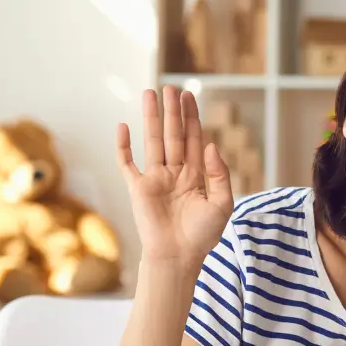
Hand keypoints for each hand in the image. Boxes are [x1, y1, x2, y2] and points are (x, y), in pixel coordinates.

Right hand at [116, 87, 233, 266]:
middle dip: (172, 112)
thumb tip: (212, 145)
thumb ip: (220, 174)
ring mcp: (155, 179)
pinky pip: (127, 164)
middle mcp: (175, 173)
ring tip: (150, 94)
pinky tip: (123, 127)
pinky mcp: (138, 189)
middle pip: (173, 135)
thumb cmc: (203, 236)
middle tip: (170, 88)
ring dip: (151, 118)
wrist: (178, 257)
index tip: (189, 97)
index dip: (192, 118)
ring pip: (153, 142)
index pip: (194, 139)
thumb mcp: (222, 204)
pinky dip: (124, 146)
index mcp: (197, 175)